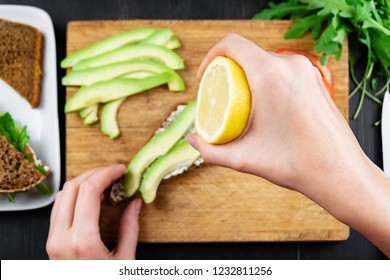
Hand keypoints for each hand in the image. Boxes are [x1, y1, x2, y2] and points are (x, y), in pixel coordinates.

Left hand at [46, 164, 141, 259]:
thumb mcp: (124, 259)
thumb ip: (130, 229)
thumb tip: (134, 204)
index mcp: (83, 240)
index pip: (89, 190)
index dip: (106, 173)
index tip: (120, 170)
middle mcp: (62, 237)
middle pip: (72, 187)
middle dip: (95, 173)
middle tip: (113, 172)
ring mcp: (53, 239)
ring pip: (62, 194)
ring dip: (83, 182)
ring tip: (103, 182)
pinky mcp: (52, 241)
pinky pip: (58, 207)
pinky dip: (74, 195)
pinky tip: (90, 197)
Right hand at [189, 34, 389, 256]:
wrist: (339, 172)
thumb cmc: (296, 163)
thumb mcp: (244, 158)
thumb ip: (211, 151)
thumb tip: (193, 141)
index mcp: (270, 75)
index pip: (231, 44)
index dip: (211, 57)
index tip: (206, 78)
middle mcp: (290, 65)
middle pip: (248, 55)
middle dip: (228, 73)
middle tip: (221, 99)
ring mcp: (307, 71)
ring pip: (266, 63)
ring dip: (249, 78)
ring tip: (244, 107)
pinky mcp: (316, 80)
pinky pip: (283, 72)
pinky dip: (268, 83)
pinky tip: (266, 108)